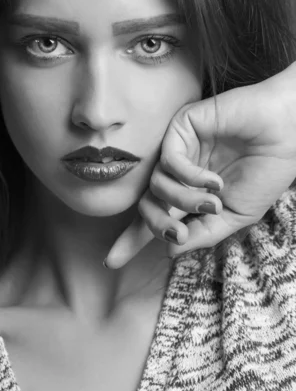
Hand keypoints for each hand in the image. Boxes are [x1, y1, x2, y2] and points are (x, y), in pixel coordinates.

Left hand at [104, 62, 295, 268]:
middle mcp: (180, 174)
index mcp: (191, 194)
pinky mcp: (180, 129)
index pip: (156, 218)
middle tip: (177, 233)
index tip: (111, 261)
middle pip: (147, 205)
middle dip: (157, 225)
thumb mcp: (236, 216)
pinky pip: (168, 161)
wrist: (286, 135)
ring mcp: (179, 151)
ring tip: (212, 202)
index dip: (132, 240)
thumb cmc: (265, 172)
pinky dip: (189, 177)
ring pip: (155, 186)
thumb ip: (203, 233)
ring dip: (183, 201)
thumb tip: (168, 251)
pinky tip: (214, 180)